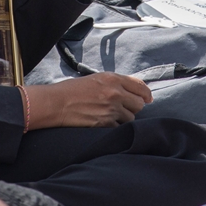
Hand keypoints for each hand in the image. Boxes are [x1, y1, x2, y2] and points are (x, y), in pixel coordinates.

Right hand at [24, 73, 152, 128]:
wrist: (57, 103)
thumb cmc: (72, 90)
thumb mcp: (96, 79)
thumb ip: (114, 83)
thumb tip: (132, 91)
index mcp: (113, 79)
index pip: (140, 86)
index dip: (146, 94)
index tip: (148, 98)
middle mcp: (115, 93)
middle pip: (139, 104)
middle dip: (134, 107)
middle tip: (125, 108)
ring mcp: (111, 109)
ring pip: (131, 117)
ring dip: (125, 118)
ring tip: (111, 115)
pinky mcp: (105, 123)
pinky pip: (120, 127)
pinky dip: (116, 127)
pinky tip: (105, 122)